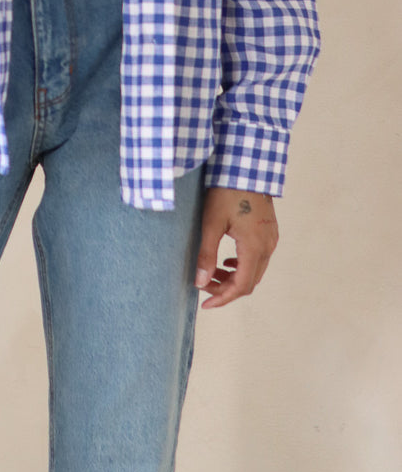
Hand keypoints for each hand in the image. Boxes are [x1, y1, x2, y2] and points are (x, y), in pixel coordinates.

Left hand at [195, 187, 278, 309]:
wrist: (246, 167)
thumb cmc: (226, 191)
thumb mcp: (211, 223)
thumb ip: (206, 254)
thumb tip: (200, 282)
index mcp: (254, 247)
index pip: (241, 286)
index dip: (223, 298)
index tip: (205, 304)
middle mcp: (267, 246)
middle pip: (249, 281)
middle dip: (226, 289)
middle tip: (204, 286)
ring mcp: (271, 239)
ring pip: (254, 271)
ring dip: (233, 277)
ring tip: (211, 274)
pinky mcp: (270, 231)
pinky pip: (259, 258)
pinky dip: (242, 265)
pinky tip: (226, 261)